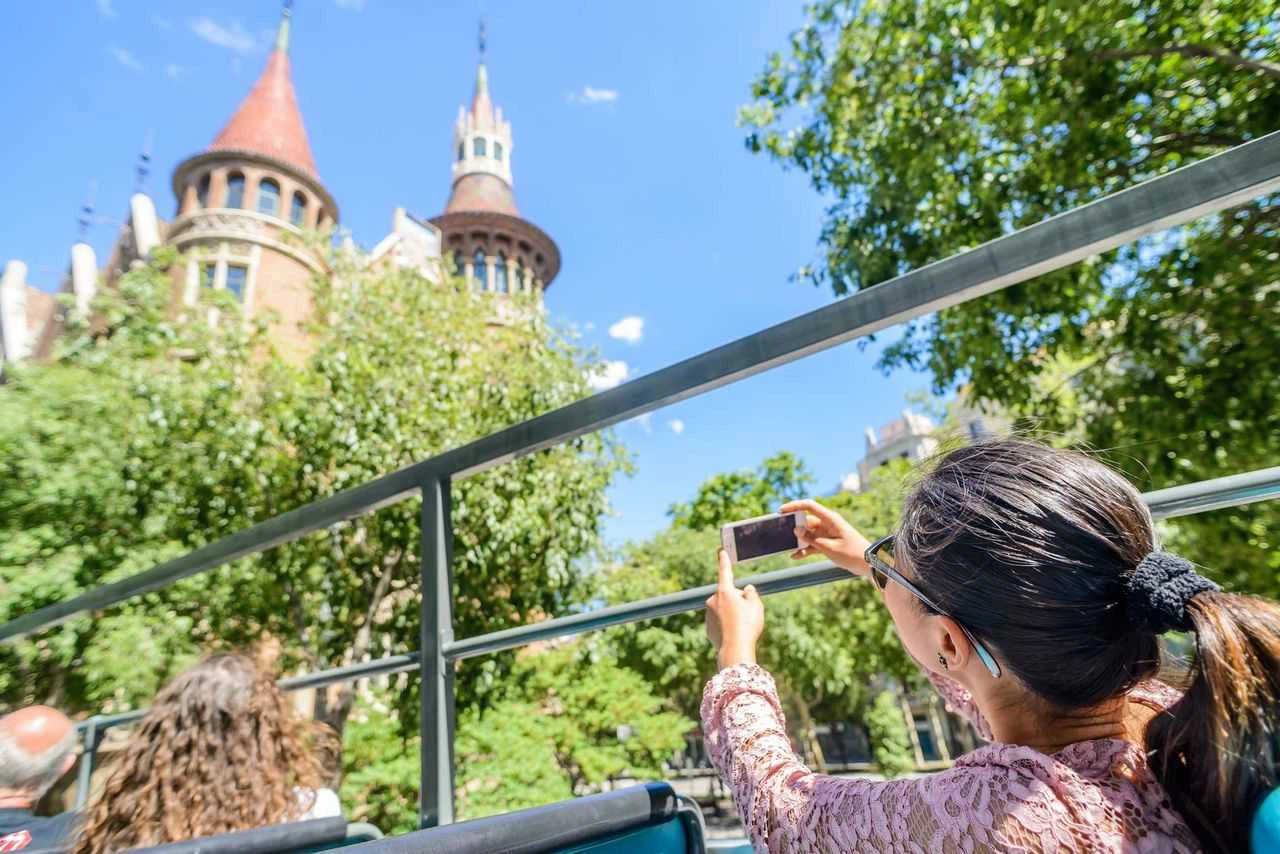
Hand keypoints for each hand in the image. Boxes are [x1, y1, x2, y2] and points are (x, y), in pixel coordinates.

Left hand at [705, 550, 763, 668]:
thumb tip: (746, 590)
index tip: (721, 551)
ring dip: (732, 614)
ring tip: (742, 626)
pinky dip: (727, 626)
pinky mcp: (708, 627)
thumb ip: (751, 593)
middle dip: (736, 601)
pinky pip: (720, 622)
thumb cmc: (747, 624)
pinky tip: (734, 634)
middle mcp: (713, 600)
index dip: (724, 560)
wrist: (735, 649)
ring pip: (724, 609)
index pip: (725, 571)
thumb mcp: (756, 605)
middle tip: (747, 614)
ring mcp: (708, 614)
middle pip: (728, 595)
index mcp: (724, 591)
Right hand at [779, 499, 871, 576]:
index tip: (781, 511)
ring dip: (799, 541)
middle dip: (794, 527)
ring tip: (786, 547)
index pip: (809, 506)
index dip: (794, 506)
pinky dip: (805, 550)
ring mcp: (827, 534)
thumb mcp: (829, 548)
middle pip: (807, 521)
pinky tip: (794, 557)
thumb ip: (811, 539)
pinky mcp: (828, 543)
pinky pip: (813, 544)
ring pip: (808, 534)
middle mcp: (828, 524)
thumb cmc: (852, 554)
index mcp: (830, 519)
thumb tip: (796, 529)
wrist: (869, 564)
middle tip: (780, 534)